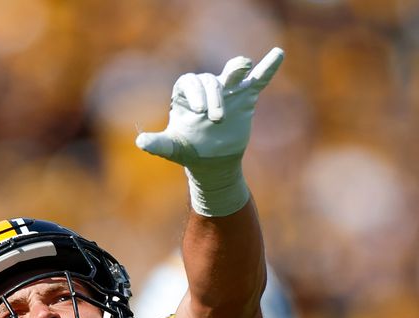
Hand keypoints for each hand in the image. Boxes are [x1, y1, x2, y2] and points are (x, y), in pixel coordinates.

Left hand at [135, 47, 283, 215]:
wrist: (213, 162)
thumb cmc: (189, 150)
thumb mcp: (173, 148)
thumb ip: (158, 143)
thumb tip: (140, 142)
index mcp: (186, 94)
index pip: (189, 82)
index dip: (195, 92)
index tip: (199, 111)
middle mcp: (206, 88)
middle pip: (211, 80)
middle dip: (214, 95)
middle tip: (217, 119)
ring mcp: (227, 91)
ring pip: (233, 73)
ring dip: (237, 68)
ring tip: (243, 66)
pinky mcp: (245, 98)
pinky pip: (259, 79)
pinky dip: (268, 68)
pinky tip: (278, 54)